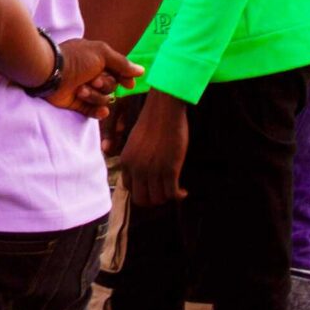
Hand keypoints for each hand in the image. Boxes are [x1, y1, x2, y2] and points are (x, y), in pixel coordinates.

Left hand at [39, 37, 141, 118]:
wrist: (51, 73)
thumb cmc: (76, 59)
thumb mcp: (102, 54)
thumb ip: (122, 63)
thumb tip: (141, 71)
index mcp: (96, 60)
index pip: (118, 72)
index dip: (125, 78)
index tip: (128, 84)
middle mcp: (91, 74)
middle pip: (112, 86)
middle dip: (105, 85)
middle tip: (93, 80)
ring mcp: (84, 89)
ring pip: (104, 99)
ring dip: (95, 96)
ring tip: (80, 90)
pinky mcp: (76, 103)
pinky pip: (93, 112)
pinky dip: (98, 111)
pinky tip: (101, 111)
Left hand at [118, 89, 188, 207]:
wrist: (164, 110)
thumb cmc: (152, 123)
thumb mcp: (135, 143)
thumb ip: (135, 159)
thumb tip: (143, 176)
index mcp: (125, 161)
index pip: (129, 188)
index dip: (142, 190)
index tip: (152, 187)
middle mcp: (136, 168)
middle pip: (142, 199)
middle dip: (153, 199)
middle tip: (164, 192)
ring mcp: (152, 170)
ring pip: (158, 199)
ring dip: (167, 197)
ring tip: (175, 190)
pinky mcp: (169, 169)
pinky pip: (172, 194)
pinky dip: (179, 196)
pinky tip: (183, 192)